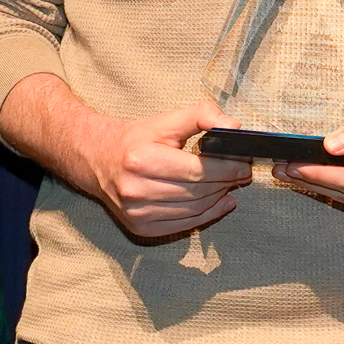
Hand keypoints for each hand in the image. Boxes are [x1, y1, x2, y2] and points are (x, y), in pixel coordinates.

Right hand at [83, 98, 251, 241]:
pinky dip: (207, 214)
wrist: (99, 161)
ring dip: (218, 197)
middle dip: (226, 181)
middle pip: (198, 192)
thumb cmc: (136, 140)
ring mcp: (138, 213)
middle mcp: (136, 190)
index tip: (244, 162)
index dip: (227, 167)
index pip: (197, 170)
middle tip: (241, 172)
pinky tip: (219, 201)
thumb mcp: (166, 120)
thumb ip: (202, 116)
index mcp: (141, 159)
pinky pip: (185, 225)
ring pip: (194, 210)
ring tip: (229, 183)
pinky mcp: (141, 228)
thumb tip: (234, 127)